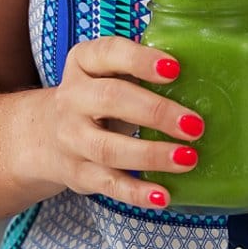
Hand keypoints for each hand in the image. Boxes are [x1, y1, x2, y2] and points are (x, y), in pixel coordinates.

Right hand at [40, 36, 204, 210]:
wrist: (47, 134)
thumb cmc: (98, 96)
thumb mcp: (109, 73)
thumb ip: (141, 67)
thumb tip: (200, 67)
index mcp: (84, 63)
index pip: (107, 53)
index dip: (140, 60)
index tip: (174, 69)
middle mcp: (72, 98)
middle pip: (111, 99)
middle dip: (155, 111)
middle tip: (194, 124)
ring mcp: (71, 138)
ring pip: (108, 148)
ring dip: (151, 154)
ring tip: (188, 158)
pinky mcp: (78, 173)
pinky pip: (108, 184)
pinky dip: (136, 192)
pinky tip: (163, 195)